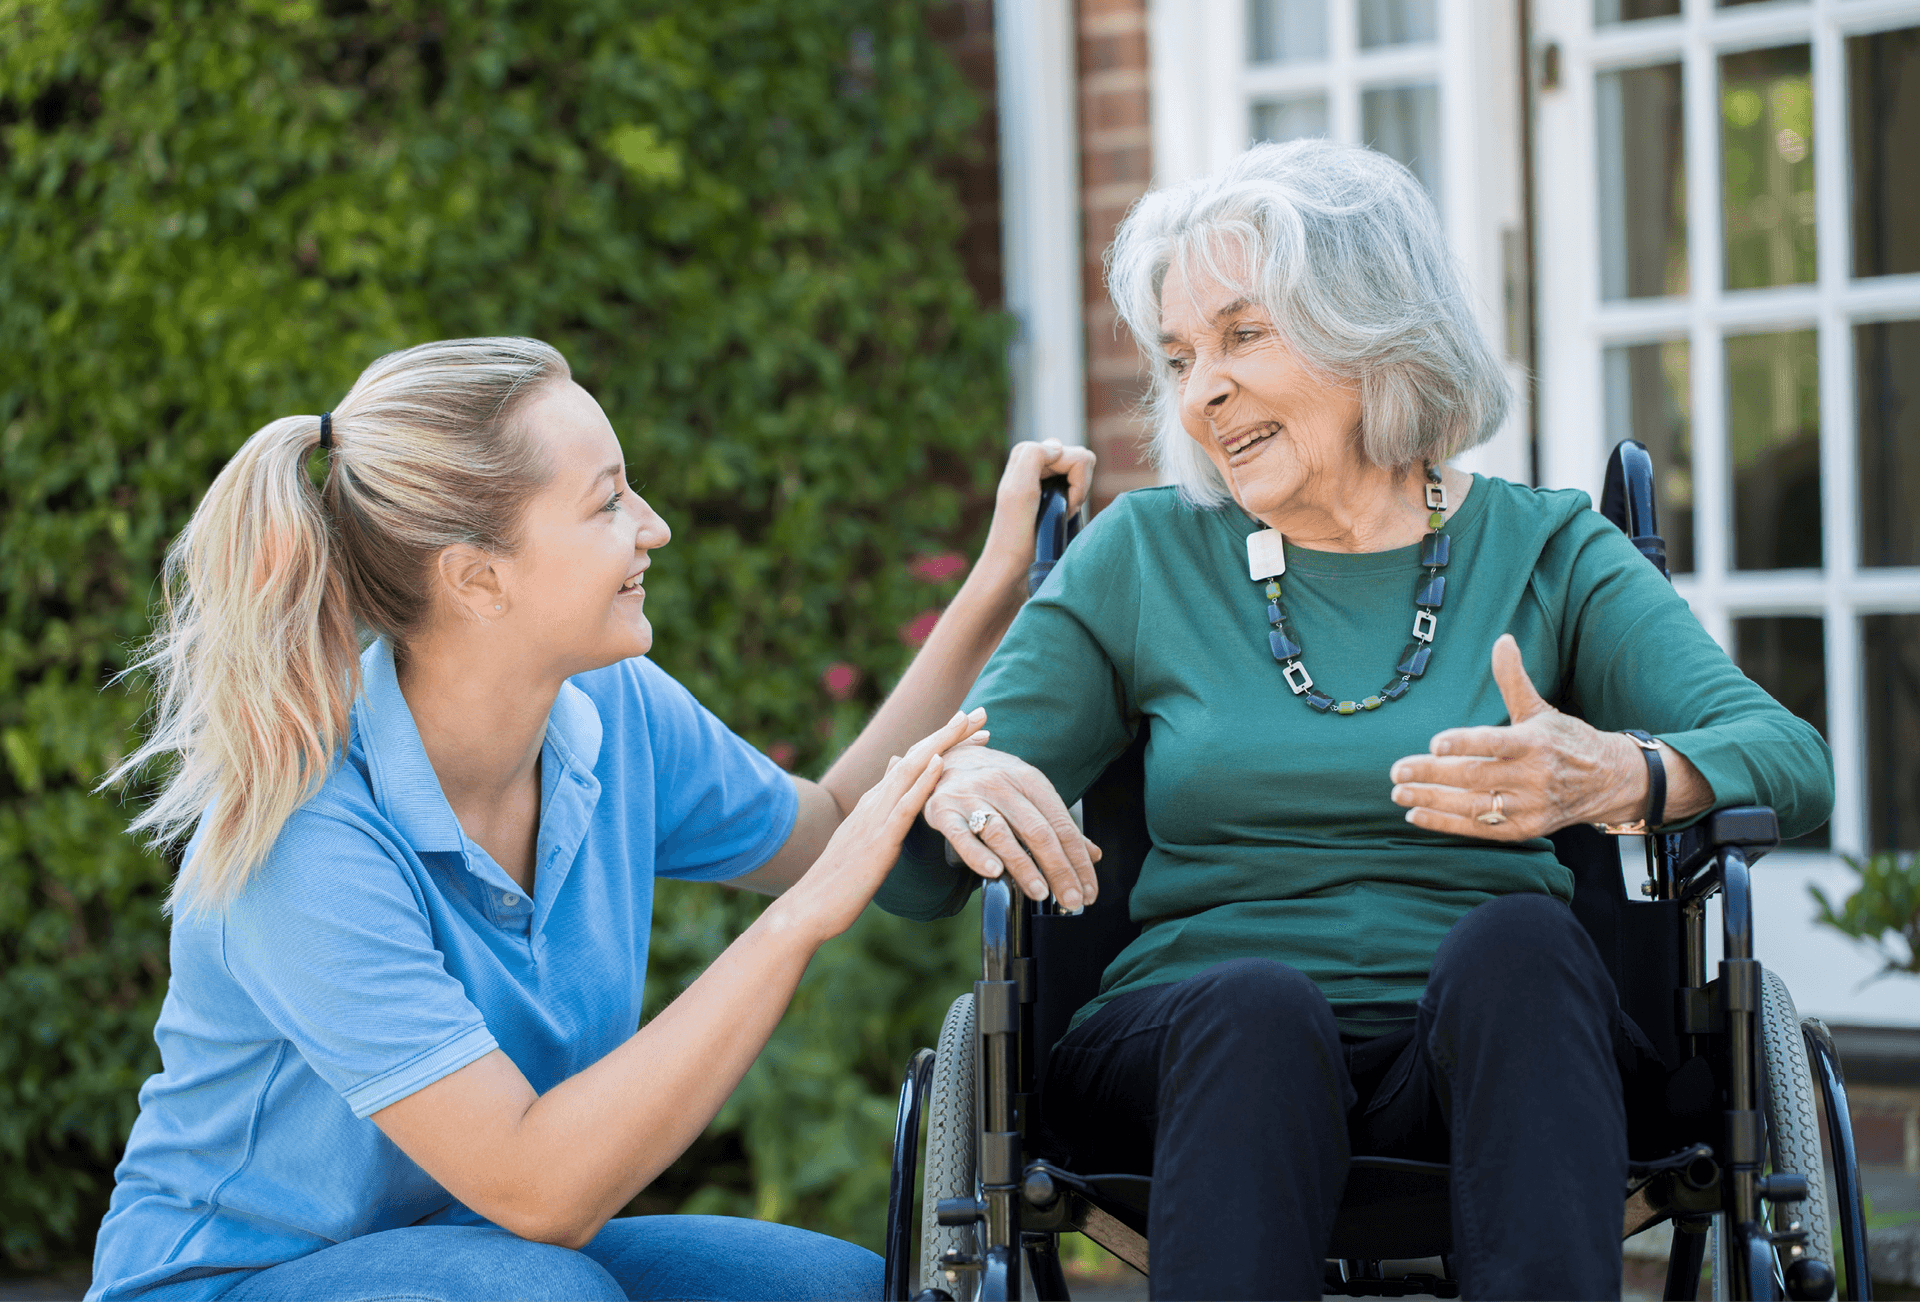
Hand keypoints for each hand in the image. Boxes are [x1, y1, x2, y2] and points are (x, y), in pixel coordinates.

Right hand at [778, 708, 987, 940]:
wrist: (810, 906)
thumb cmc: (840, 880)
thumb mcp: (864, 837)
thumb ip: (880, 806)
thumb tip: (893, 769)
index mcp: (874, 801)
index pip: (912, 762)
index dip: (942, 742)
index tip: (970, 728)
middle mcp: (874, 800)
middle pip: (915, 755)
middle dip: (948, 732)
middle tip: (979, 712)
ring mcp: (875, 817)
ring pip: (911, 770)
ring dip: (941, 743)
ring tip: (966, 722)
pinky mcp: (879, 840)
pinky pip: (904, 805)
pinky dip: (923, 781)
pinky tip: (940, 762)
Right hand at [923, 744, 1100, 910]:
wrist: (946, 756)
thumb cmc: (994, 781)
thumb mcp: (1029, 792)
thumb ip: (1058, 824)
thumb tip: (1093, 855)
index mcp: (1029, 780)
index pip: (1061, 825)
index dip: (1078, 861)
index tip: (1088, 891)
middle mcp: (1002, 784)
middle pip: (1037, 831)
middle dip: (1059, 869)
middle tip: (1071, 900)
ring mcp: (971, 796)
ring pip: (1002, 835)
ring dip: (1024, 867)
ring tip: (1041, 893)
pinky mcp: (943, 810)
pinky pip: (961, 836)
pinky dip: (978, 855)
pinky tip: (994, 873)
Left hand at [977, 439, 1096, 586]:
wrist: (1010, 565)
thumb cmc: (1015, 533)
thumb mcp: (1019, 489)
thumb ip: (1035, 456)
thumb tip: (1059, 448)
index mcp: (1027, 452)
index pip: (1078, 457)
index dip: (1076, 484)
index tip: (1058, 505)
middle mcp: (1036, 459)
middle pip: (1084, 461)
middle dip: (1078, 488)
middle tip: (1060, 510)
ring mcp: (1045, 475)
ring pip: (1084, 473)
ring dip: (1077, 497)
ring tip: (1058, 514)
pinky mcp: (1052, 491)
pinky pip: (1079, 486)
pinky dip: (1076, 502)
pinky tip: (1061, 516)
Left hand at [1387, 634, 1649, 839]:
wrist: (1607, 781)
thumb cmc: (1565, 740)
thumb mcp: (1540, 709)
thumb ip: (1513, 679)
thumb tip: (1502, 640)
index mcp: (1535, 742)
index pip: (1494, 743)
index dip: (1464, 743)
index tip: (1434, 743)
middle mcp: (1533, 776)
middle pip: (1474, 776)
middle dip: (1432, 774)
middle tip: (1396, 771)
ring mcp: (1529, 806)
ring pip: (1473, 806)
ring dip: (1432, 802)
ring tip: (1399, 793)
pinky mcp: (1525, 829)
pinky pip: (1479, 828)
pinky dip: (1446, 824)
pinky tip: (1416, 815)